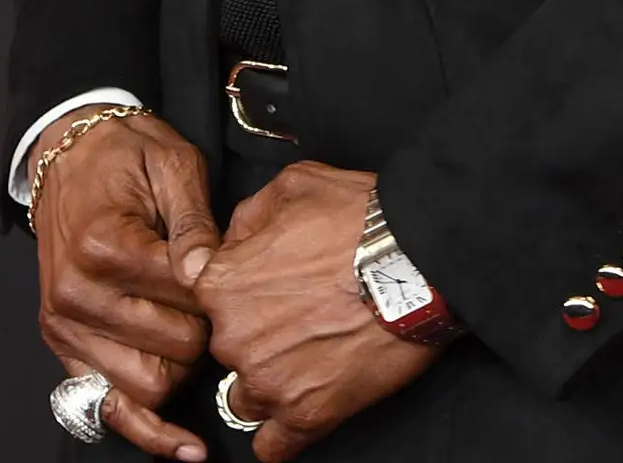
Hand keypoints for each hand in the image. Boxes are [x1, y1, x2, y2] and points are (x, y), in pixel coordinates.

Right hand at [35, 112, 221, 460]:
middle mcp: (76, 293)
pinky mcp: (62, 346)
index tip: (228, 271)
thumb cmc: (123, 156)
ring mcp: (64, 325)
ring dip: (181, 367)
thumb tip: (209, 272)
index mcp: (104, 245)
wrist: (68, 154)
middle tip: (213, 298)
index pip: (186, 299)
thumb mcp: (172, 164)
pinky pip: (107, 407)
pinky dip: (145, 429)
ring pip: (147, 386)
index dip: (221, 290)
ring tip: (190, 329)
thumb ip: (195, 221)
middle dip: (207, 330)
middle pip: (174, 349)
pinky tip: (183, 444)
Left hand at [194, 164, 441, 459]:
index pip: (205, 301)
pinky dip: (282, 434)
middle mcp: (232, 337)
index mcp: (219, 282)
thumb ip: (245, 217)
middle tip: (298, 317)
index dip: (235, 293)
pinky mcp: (307, 416)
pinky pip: (272, 446)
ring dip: (268, 382)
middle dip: (254, 336)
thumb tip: (234, 241)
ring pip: (245, 396)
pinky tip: (301, 408)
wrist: (418, 261)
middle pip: (226, 348)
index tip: (262, 290)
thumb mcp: (290, 186)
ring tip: (308, 359)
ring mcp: (267, 381)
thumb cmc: (358, 218)